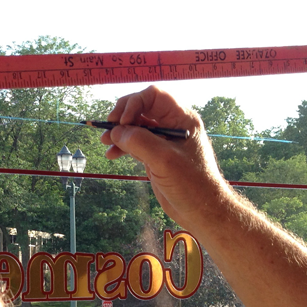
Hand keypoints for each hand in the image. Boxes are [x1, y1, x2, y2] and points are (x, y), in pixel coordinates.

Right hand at [102, 86, 230, 224]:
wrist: (202, 211)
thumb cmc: (191, 184)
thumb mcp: (164, 160)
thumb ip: (139, 141)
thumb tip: (116, 131)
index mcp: (182, 118)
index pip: (154, 96)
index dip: (135, 103)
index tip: (122, 121)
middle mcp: (172, 125)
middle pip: (142, 108)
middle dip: (123, 116)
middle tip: (108, 129)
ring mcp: (163, 141)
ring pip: (136, 127)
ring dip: (119, 132)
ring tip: (104, 142)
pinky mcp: (156, 156)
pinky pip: (135, 144)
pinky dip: (122, 146)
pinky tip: (111, 154)